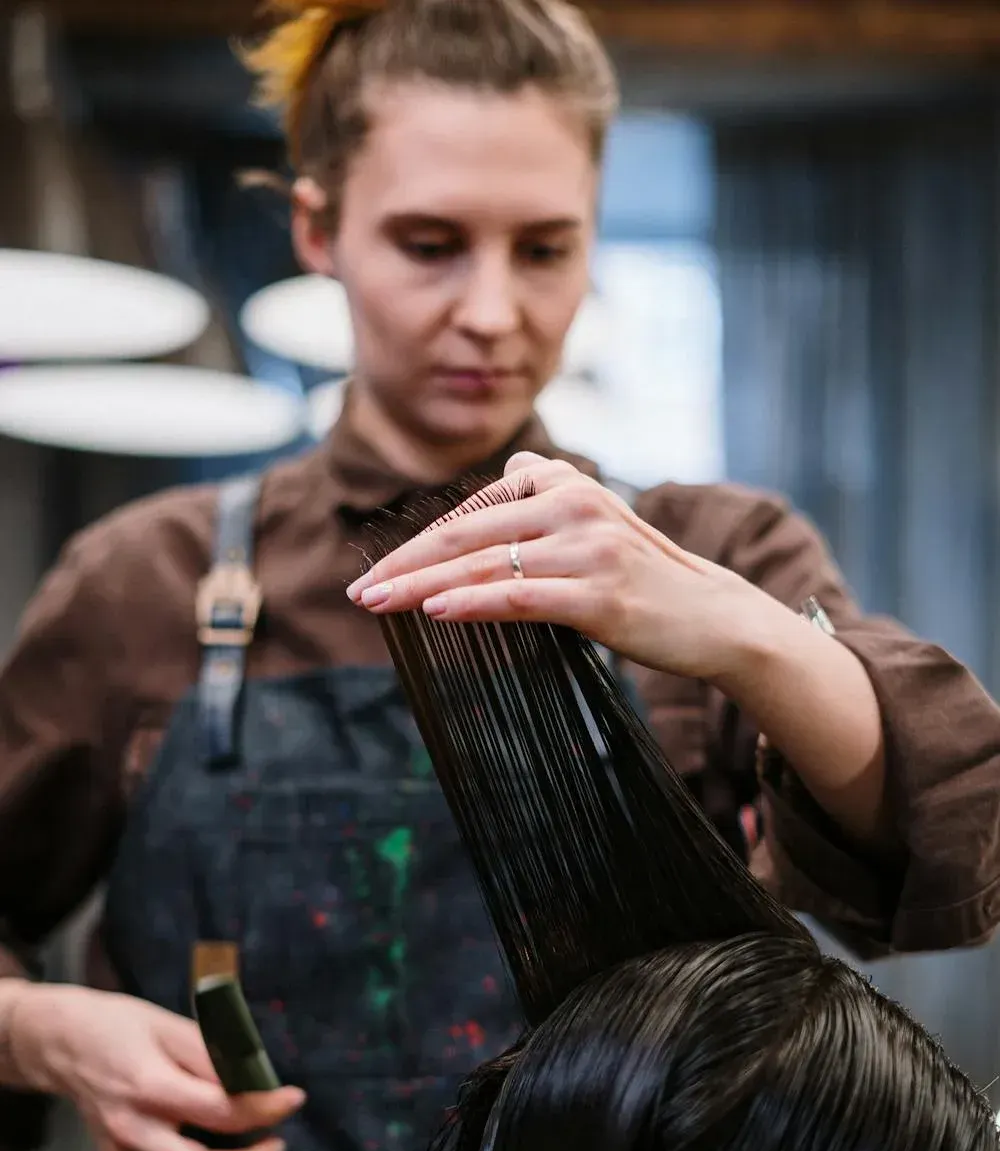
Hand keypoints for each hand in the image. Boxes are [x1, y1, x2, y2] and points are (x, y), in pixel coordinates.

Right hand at [7, 982, 305, 1150]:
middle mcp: (135, 1130)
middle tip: (276, 1145)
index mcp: (151, 1087)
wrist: (61, 1045)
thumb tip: (254, 1080)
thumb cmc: (120, 1027)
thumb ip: (212, 1056)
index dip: (266, 1109)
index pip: (222, 1111)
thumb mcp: (169, 1025)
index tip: (294, 1099)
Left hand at [347, 453, 783, 683]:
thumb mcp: (595, 524)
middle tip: (360, 592)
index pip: (472, 513)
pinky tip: (435, 610)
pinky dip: (473, 601)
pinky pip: (521, 594)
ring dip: (422, 586)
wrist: (714, 618)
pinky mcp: (599, 594)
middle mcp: (573, 504)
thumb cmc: (645, 579)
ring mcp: (587, 548)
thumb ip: (548, 499)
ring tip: (377, 604)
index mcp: (564, 483)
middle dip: (405, 565)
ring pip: (485, 564)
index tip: (377, 573)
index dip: (419, 544)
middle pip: (467, 534)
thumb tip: (512, 470)